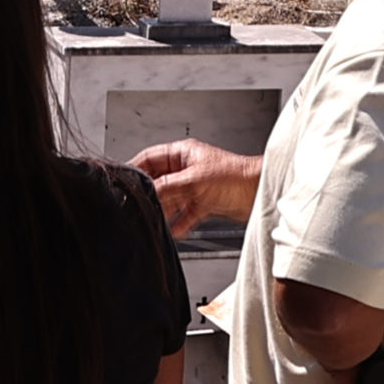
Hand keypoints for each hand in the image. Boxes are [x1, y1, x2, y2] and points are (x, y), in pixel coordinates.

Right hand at [129, 137, 261, 236]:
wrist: (259, 193)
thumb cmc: (235, 177)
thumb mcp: (193, 181)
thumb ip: (167, 187)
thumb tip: (146, 192)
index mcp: (183, 154)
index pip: (150, 158)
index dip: (135, 168)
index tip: (124, 180)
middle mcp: (187, 168)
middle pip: (159, 180)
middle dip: (150, 193)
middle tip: (139, 204)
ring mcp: (195, 185)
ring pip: (171, 198)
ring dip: (164, 210)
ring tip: (155, 219)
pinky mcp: (204, 202)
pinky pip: (185, 213)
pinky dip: (180, 222)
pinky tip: (175, 230)